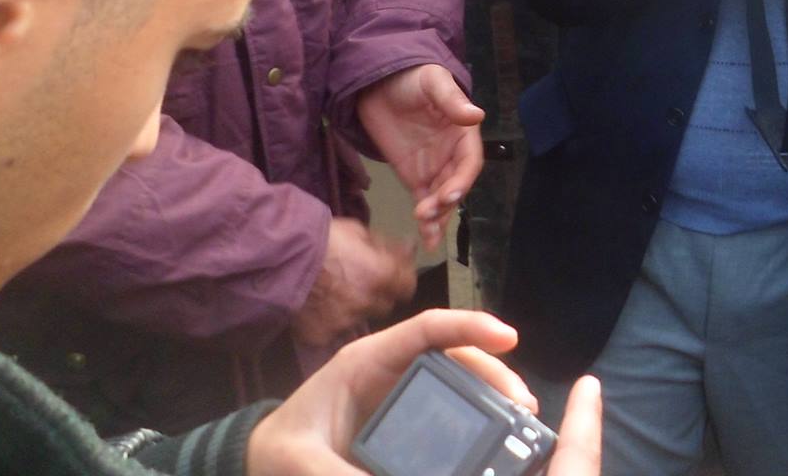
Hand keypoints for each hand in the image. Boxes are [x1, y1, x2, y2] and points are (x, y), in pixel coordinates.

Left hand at [248, 308, 604, 475]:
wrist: (262, 462)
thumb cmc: (277, 450)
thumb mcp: (300, 461)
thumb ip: (336, 474)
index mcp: (367, 362)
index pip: (426, 330)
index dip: (468, 326)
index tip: (509, 337)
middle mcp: (392, 371)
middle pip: (455, 357)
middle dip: (494, 372)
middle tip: (524, 405)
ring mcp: (402, 396)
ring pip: (460, 383)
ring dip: (493, 396)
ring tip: (521, 423)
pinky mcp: (407, 424)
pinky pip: (450, 413)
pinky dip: (477, 420)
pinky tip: (495, 442)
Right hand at [293, 218, 416, 348]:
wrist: (279, 256)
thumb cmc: (320, 237)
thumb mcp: (359, 231)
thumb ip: (386, 247)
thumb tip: (408, 249)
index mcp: (382, 275)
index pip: (408, 287)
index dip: (401, 280)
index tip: (394, 276)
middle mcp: (368, 302)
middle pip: (384, 305)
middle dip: (378, 295)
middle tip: (360, 282)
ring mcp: (344, 322)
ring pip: (358, 319)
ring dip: (353, 309)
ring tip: (335, 293)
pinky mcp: (321, 335)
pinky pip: (331, 331)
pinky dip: (328, 321)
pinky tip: (317, 307)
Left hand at [357, 64, 484, 250]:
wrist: (376, 82)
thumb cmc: (410, 77)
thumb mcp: (431, 82)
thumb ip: (451, 100)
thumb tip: (476, 115)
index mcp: (463, 132)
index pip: (470, 161)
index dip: (463, 179)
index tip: (449, 193)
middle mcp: (452, 153)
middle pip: (457, 184)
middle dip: (447, 202)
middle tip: (428, 212)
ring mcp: (434, 167)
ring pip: (443, 198)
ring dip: (439, 216)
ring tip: (427, 228)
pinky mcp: (415, 177)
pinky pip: (425, 201)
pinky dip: (428, 221)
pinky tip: (429, 238)